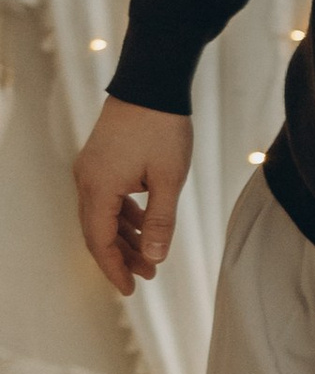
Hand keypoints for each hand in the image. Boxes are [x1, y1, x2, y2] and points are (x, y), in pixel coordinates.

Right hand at [73, 99, 193, 294]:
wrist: (150, 84)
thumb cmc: (162, 128)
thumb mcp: (169, 179)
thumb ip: (161, 220)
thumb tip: (156, 258)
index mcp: (98, 188)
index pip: (100, 241)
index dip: (114, 268)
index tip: (130, 290)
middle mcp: (87, 180)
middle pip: (98, 232)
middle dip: (121, 257)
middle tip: (148, 277)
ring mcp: (91, 169)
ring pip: (102, 215)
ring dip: (124, 237)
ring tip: (151, 256)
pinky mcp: (100, 161)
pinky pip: (107, 198)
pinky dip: (124, 216)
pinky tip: (144, 225)